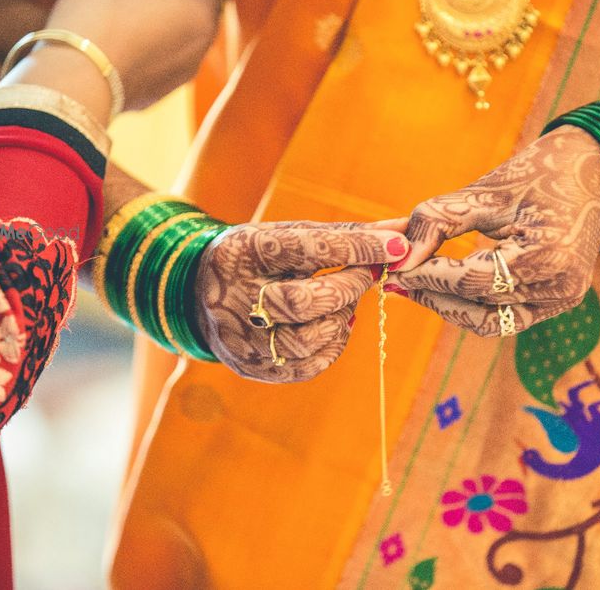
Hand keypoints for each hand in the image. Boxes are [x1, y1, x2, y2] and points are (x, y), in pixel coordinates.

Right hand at [42, 0, 223, 110]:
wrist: (77, 80)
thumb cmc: (105, 19)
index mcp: (202, 18)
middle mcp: (198, 52)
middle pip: (194, 9)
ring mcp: (178, 77)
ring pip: (176, 35)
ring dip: (159, 13)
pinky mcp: (154, 92)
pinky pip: (157, 57)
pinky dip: (147, 38)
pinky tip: (122, 28)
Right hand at [194, 222, 410, 382]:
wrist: (196, 295)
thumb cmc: (259, 259)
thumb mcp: (288, 236)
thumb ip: (344, 235)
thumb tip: (403, 231)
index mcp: (244, 252)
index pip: (305, 247)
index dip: (355, 247)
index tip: (398, 245)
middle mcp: (235, 298)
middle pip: (303, 300)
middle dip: (349, 286)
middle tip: (369, 273)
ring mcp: (240, 340)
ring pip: (308, 339)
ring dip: (341, 317)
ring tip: (342, 300)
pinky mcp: (252, 368)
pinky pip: (309, 365)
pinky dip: (332, 343)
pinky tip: (330, 325)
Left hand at [386, 126, 599, 336]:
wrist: (597, 171)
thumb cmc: (541, 172)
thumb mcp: (486, 191)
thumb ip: (439, 221)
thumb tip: (396, 254)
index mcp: (550, 256)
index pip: (473, 279)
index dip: (428, 274)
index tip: (392, 265)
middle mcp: (561, 288)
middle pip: (479, 306)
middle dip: (431, 293)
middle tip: (395, 278)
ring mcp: (561, 301)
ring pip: (489, 321)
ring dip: (448, 305)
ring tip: (413, 284)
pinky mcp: (555, 303)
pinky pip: (504, 316)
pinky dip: (471, 304)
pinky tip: (442, 286)